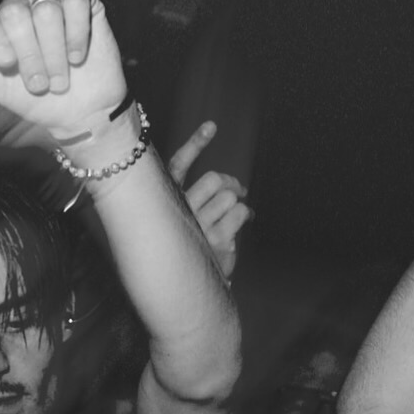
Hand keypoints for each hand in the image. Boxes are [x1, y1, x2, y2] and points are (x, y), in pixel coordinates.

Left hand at [0, 0, 126, 149]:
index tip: (8, 65)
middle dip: (28, 53)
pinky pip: (75, 0)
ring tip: (59, 80)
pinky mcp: (81, 1)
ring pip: (46, 9)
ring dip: (53, 52)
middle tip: (38, 84)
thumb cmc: (33, 98)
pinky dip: (76, 32)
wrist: (80, 113)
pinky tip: (77, 56)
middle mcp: (20, 5)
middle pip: (14, 11)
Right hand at [169, 122, 250, 280]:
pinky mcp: (216, 240)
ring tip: (237, 211)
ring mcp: (198, 226)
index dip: (195, 143)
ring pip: (230, 197)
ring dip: (238, 203)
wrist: (187, 287)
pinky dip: (245, 215)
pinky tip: (241, 222)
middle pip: (214, 179)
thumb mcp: (181, 219)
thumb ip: (192, 198)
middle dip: (232, 182)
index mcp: (167, 200)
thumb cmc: (186, 246)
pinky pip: (240, 213)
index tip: (212, 126)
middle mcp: (180, 211)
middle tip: (238, 189)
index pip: (179, 165)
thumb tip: (224, 183)